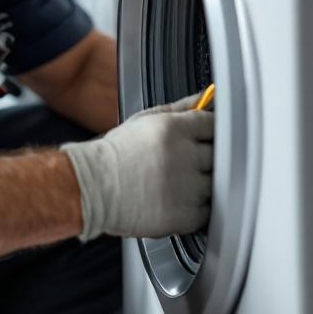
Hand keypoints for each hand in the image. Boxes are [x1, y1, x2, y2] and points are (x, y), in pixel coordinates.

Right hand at [60, 93, 213, 240]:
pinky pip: (208, 210)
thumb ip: (179, 107)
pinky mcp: (186, 215)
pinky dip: (198, 207)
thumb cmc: (117, 154)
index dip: (208, 132)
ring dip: (203, 183)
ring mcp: (188, 187)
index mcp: (175, 129)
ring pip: (216, 183)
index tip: (201, 139)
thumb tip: (204, 97)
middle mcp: (185, 156)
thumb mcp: (144, 120)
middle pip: (218, 154)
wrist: (94, 188)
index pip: (213, 124)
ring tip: (177, 182)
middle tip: (186, 162)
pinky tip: (178, 200)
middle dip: (206, 157)